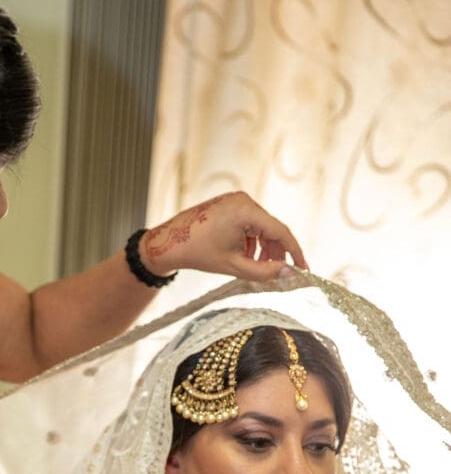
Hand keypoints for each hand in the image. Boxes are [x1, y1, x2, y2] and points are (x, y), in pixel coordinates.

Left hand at [141, 191, 306, 281]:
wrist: (168, 243)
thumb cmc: (198, 254)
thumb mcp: (235, 266)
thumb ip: (265, 272)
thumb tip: (290, 273)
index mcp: (246, 211)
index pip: (281, 232)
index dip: (295, 252)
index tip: (304, 268)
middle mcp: (244, 200)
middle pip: (271, 229)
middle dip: (276, 252)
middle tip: (277, 273)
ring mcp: (236, 200)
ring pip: (261, 227)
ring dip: (263, 248)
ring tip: (257, 267)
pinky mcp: (229, 204)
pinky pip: (249, 223)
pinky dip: (252, 240)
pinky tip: (245, 256)